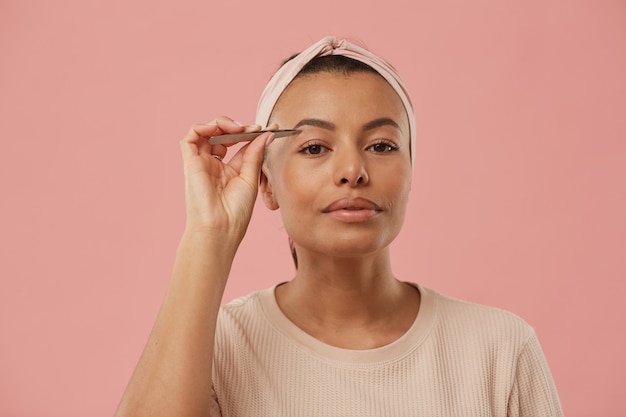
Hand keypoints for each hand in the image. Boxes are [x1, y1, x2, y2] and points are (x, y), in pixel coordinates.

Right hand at [179, 116, 274, 240]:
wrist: (221, 228)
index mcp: (229, 170)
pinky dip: (203, 127)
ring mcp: (201, 163)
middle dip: (238, 127)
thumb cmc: (235, 212)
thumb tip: (267, 133)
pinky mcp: (190, 163)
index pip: (239, 144)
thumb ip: (255, 153)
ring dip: (221, 123)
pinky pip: (190, 137)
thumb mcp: (250, 177)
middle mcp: (213, 165)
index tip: (270, 129)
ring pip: (205, 131)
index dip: (252, 133)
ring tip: (237, 129)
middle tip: (254, 128)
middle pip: (222, 134)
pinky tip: (219, 129)